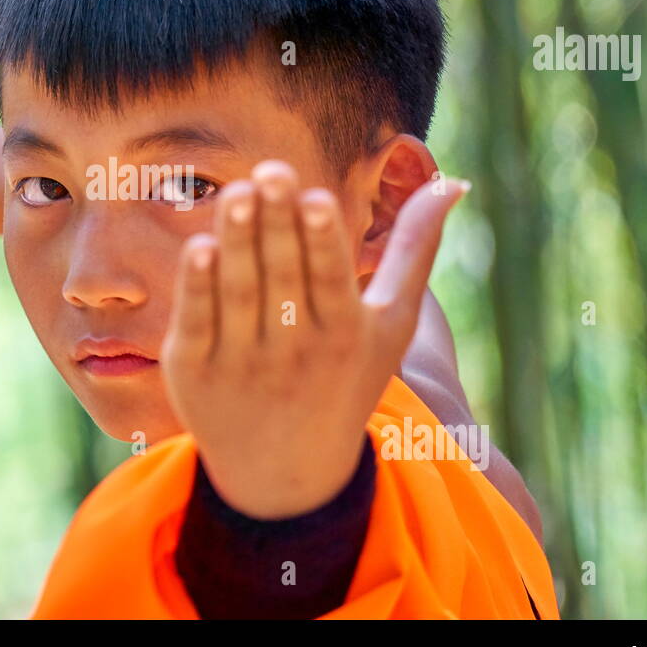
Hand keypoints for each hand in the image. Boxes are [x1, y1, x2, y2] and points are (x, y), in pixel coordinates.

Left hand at [160, 160, 467, 518]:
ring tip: (237, 192)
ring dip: (237, 241)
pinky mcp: (195, 374)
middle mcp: (295, 351)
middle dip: (277, 223)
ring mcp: (242, 364)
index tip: (315, 197)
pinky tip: (199, 247)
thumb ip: (414, 251)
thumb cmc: (345, 378)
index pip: (331, 279)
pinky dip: (197, 288)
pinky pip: (197, 323)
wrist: (286, 474)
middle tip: (269, 171)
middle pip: (283, 277)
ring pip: (239, 293)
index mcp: (345, 333)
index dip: (321, 239)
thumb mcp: (392, 324)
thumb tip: (452, 182)